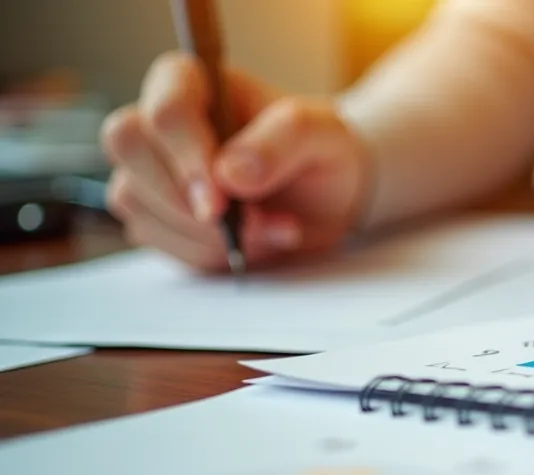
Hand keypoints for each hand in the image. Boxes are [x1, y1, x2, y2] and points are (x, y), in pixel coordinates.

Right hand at [100, 51, 369, 272]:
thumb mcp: (323, 135)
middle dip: (184, 196)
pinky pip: (154, 239)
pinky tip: (249, 245)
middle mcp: (162, 122)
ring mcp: (150, 168)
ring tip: (268, 229)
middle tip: (244, 221)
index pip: (165, 105)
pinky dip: (205, 253)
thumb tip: (229, 173)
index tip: (224, 195)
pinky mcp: (155, 214)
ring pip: (134, 199)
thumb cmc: (320, 153)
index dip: (187, 153)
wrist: (327, 198)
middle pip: (126, 144)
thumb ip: (283, 139)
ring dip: (203, 233)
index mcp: (196, 82)